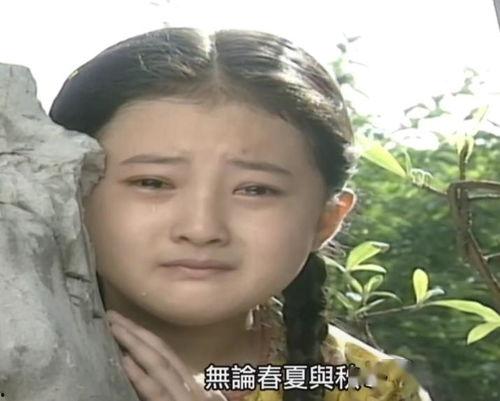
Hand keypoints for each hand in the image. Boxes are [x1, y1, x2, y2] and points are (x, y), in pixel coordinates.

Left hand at [106, 310, 226, 400]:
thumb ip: (191, 393)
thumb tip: (183, 384)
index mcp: (191, 387)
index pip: (167, 355)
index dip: (147, 337)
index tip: (127, 323)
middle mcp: (189, 387)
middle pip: (161, 353)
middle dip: (136, 332)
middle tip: (112, 315)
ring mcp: (183, 397)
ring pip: (159, 364)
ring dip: (134, 344)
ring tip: (115, 328)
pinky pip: (157, 392)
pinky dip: (141, 375)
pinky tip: (126, 361)